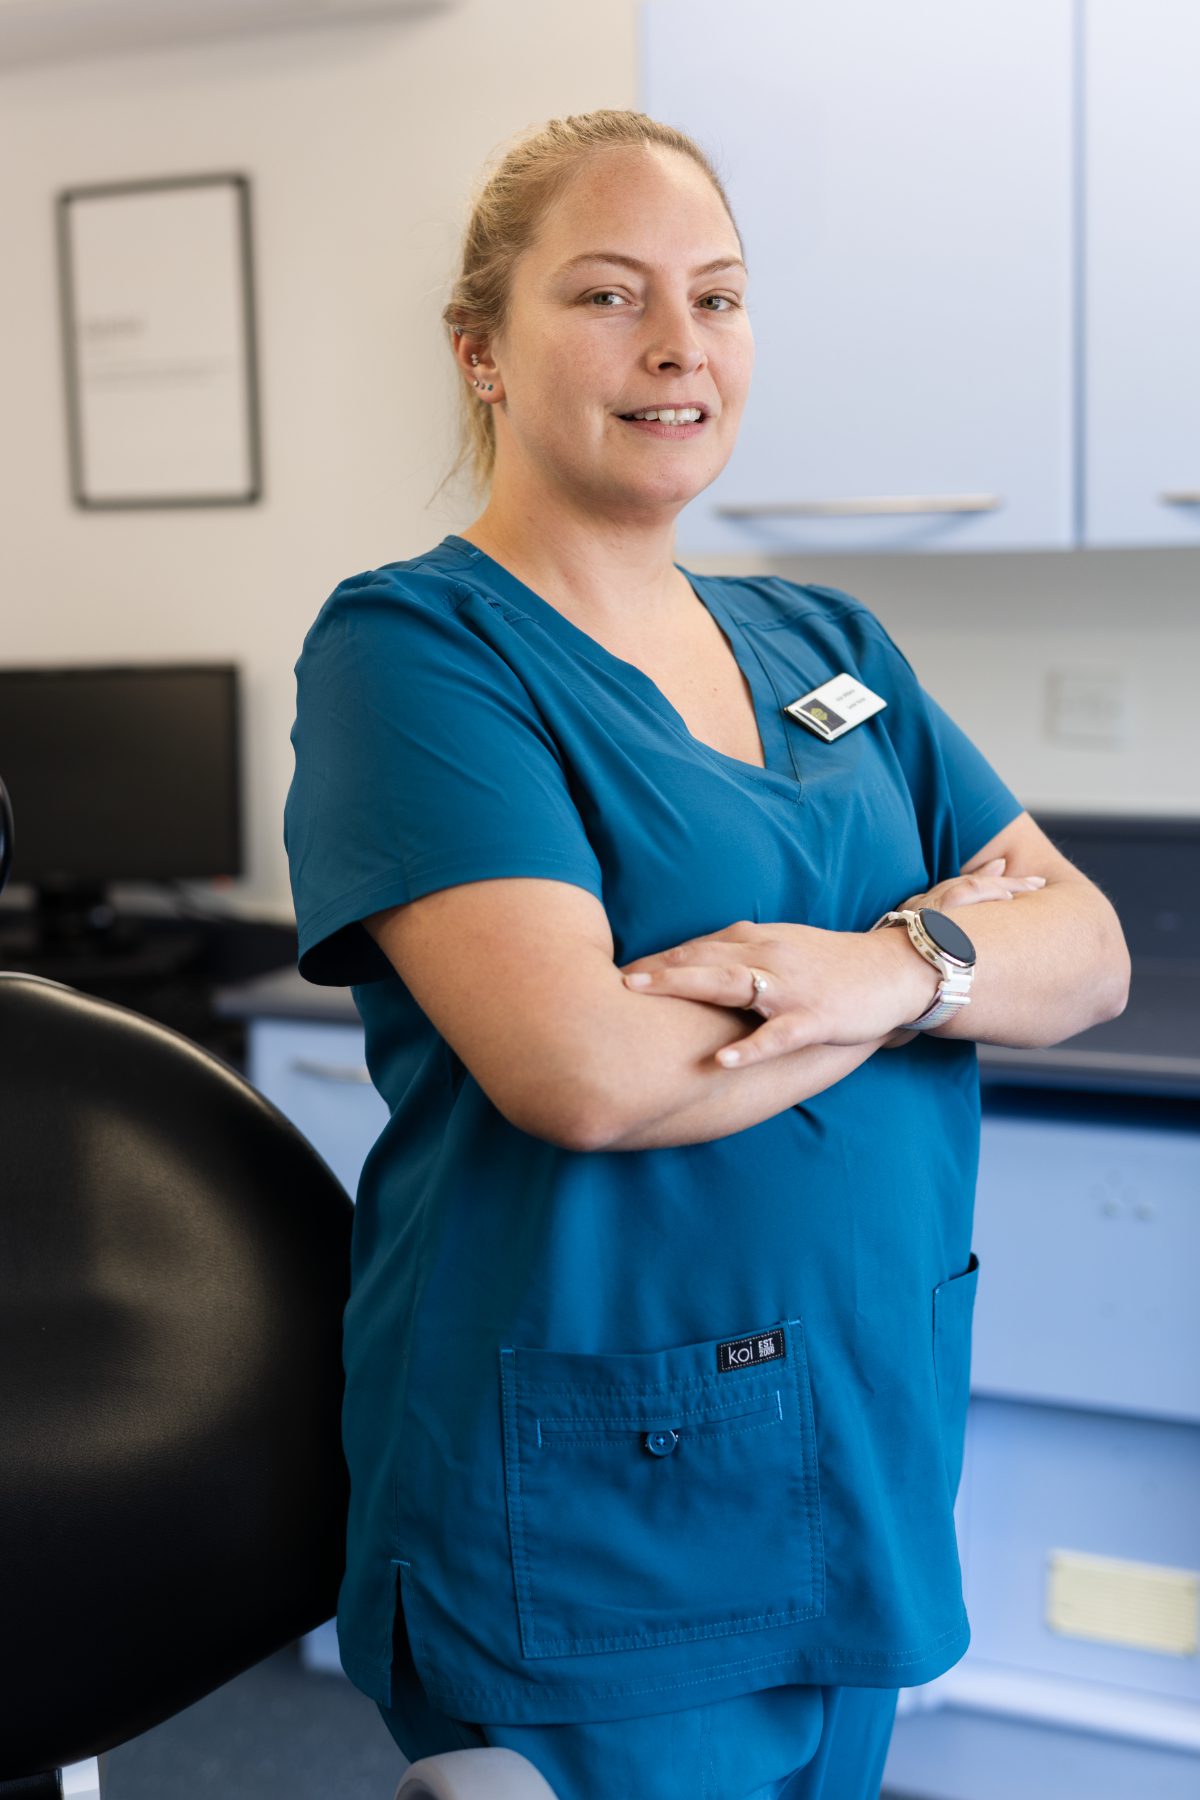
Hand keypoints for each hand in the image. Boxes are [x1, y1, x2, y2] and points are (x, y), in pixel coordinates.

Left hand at [619, 858, 1045, 1066]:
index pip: (698, 947)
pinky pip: (776, 1035)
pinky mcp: (816, 1018)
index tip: (619, 971)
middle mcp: (769, 956)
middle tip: (615, 978)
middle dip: (658, 967)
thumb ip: (739, 954)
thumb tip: (690, 963)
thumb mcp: (783, 947)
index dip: (659, 958)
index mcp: (758, 940)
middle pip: (703, 959)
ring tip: (643, 994)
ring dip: (683, 986)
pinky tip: (720, 1061)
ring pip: (730, 984)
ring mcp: (791, 988)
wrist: (898, 970)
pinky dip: (748, 1048)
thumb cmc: (834, 962)